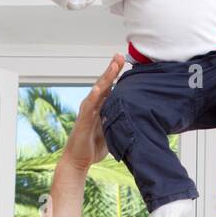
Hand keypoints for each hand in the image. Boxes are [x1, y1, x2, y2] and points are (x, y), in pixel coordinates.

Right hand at [62, 54, 126, 172]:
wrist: (78, 161)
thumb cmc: (93, 146)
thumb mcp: (112, 131)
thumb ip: (120, 121)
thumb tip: (137, 117)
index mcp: (100, 107)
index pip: (109, 87)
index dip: (116, 74)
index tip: (125, 62)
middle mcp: (93, 106)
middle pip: (103, 84)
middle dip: (112, 69)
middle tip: (120, 56)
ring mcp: (87, 112)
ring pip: (97, 91)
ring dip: (105, 78)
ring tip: (113, 65)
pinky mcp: (82, 121)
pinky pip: (88, 107)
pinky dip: (93, 97)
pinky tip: (98, 89)